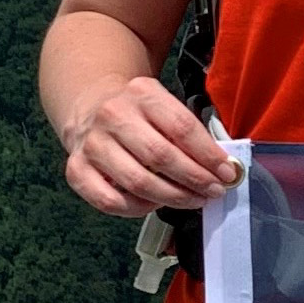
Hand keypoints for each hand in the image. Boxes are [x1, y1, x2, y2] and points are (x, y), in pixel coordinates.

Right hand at [61, 76, 241, 218]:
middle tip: (214, 191)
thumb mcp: (164, 106)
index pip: (181, 127)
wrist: (90, 106)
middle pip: (160, 156)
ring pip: (138, 181)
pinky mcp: (76, 169)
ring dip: (173, 197)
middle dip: (194, 179)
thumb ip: (190, 132)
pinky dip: (137, 208)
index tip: (227, 173)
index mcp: (141, 94)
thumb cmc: (139, 113)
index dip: (208, 155)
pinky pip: (110, 201)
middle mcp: (112, 116)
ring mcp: (92, 144)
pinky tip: (154, 203)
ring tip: (193, 200)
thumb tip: (221, 168)